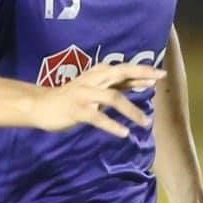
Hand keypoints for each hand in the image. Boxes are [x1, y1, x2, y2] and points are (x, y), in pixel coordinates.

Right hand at [29, 63, 163, 138]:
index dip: (142, 71)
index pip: (123, 69)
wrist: (41, 105)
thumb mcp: (96, 87)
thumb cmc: (72, 97)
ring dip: (131, 110)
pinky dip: (111, 125)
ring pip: (112, 97)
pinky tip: (123, 133)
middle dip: (140, 74)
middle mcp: (92, 80)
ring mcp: (84, 94)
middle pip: (120, 73)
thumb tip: (143, 82)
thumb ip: (117, 85)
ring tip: (146, 122)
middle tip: (159, 79)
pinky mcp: (77, 110)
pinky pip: (97, 117)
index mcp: (97, 74)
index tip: (160, 74)